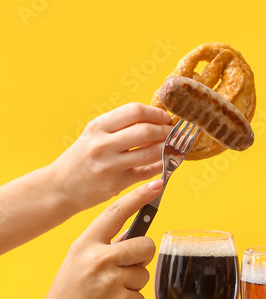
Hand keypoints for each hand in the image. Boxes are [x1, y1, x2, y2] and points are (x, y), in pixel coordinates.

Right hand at [31, 180, 162, 298]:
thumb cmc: (68, 296)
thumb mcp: (77, 262)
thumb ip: (104, 247)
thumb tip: (134, 234)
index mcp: (86, 245)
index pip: (116, 213)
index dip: (139, 197)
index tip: (157, 185)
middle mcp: (99, 259)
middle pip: (146, 245)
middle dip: (142, 258)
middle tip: (124, 271)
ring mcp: (112, 281)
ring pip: (144, 274)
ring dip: (133, 285)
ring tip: (108, 296)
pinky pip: (141, 298)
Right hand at [51, 103, 170, 212]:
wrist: (59, 187)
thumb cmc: (81, 158)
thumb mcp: (93, 135)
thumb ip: (120, 126)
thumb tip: (155, 119)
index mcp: (98, 127)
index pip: (135, 111)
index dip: (155, 113)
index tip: (164, 117)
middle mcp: (102, 145)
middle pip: (146, 131)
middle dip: (165, 131)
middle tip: (172, 133)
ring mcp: (110, 166)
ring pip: (151, 153)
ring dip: (167, 149)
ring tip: (171, 146)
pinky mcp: (116, 184)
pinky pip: (147, 173)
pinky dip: (161, 167)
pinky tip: (165, 163)